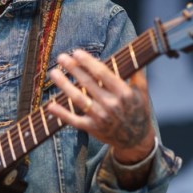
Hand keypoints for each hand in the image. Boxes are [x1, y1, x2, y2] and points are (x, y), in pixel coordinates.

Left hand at [47, 49, 155, 163]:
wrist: (135, 140)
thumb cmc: (138, 111)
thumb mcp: (142, 92)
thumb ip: (137, 73)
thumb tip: (133, 53)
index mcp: (123, 93)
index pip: (102, 74)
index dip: (88, 62)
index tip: (76, 52)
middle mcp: (111, 104)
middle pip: (88, 83)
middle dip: (73, 69)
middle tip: (61, 57)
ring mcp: (100, 117)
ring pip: (78, 99)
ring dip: (64, 85)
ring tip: (54, 73)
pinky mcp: (92, 128)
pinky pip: (74, 120)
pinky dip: (61, 113)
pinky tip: (50, 105)